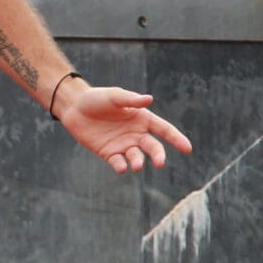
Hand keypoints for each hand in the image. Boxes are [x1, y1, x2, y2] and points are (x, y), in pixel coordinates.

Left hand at [57, 84, 192, 175]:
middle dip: (158, 155)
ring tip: (137, 165)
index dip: (177, 139)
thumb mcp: (114, 96)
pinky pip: (119, 163)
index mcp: (142, 118)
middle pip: (153, 147)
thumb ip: (131, 100)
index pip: (164, 130)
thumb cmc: (97, 98)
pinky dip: (121, 166)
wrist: (74, 107)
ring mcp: (123, 145)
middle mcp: (136, 133)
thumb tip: (149, 99)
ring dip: (139, 162)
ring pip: (137, 157)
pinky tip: (121, 166)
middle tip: (160, 163)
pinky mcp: (109, 154)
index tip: (188, 149)